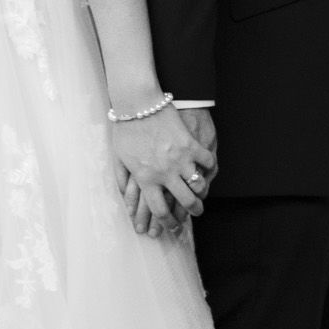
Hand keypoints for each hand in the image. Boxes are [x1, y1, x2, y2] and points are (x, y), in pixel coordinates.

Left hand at [110, 104, 216, 236]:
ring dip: (201, 193)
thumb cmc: (126, 129)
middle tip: (196, 212)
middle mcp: (164, 173)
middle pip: (184, 201)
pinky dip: (209, 167)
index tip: (173, 226)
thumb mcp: (119, 158)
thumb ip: (123, 180)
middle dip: (192, 211)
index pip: (160, 210)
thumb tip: (125, 199)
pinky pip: (206, 161)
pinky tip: (207, 169)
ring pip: (197, 185)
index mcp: (146, 178)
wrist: (138, 103)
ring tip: (202, 194)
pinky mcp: (191, 144)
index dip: (168, 222)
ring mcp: (179, 159)